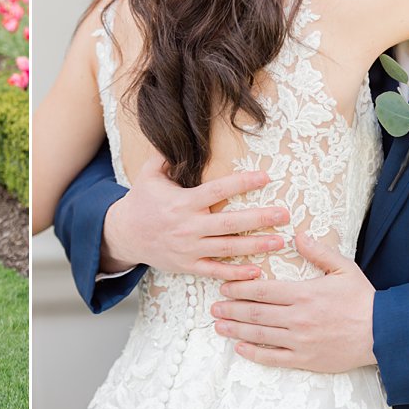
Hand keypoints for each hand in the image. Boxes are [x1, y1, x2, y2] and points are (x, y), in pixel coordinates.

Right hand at [102, 154, 289, 281]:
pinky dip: (236, 274)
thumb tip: (182, 134)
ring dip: (256, 246)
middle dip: (259, 219)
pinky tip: (257, 272)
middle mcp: (188, 226)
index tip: (265, 177)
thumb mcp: (148, 175)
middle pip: (230, 224)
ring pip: (228, 249)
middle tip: (284, 214)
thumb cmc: (141, 201)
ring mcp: (190, 249)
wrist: (124, 235)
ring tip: (279, 241)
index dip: (242, 183)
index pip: (217, 191)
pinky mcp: (188, 265)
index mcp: (182, 202)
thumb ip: (166, 156)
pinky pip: (216, 271)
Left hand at [211, 233, 376, 371]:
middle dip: (231, 309)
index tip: (224, 287)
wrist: (384, 333)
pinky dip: (254, 354)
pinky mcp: (306, 360)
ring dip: (236, 330)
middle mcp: (297, 318)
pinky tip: (240, 349)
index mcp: (303, 294)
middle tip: (213, 308)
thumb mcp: (343, 268)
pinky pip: (274, 358)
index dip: (240, 288)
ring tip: (219, 326)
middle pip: (255, 313)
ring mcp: (300, 341)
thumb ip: (318, 252)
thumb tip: (297, 236)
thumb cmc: (363, 299)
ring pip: (260, 336)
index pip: (262, 290)